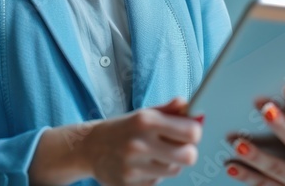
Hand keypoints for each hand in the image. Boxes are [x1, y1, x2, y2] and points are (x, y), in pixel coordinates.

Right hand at [83, 97, 203, 185]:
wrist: (90, 147)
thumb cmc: (123, 128)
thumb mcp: (144, 113)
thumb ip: (169, 110)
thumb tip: (188, 106)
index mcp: (146, 121)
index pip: (191, 132)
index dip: (194, 133)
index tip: (189, 132)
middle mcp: (139, 143)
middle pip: (188, 156)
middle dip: (187, 151)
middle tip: (178, 147)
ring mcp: (133, 166)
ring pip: (174, 170)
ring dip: (170, 163)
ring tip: (156, 155)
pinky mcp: (128, 184)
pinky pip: (157, 181)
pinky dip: (155, 174)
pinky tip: (143, 165)